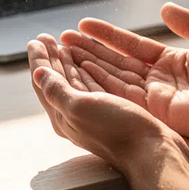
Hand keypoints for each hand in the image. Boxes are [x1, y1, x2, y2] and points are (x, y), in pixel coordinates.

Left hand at [27, 35, 188, 172]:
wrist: (152, 151)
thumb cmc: (118, 130)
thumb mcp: (81, 107)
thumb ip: (57, 91)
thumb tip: (37, 73)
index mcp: (62, 116)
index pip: (44, 83)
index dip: (39, 60)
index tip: (36, 40)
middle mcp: (75, 115)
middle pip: (57, 81)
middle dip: (50, 58)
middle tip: (45, 38)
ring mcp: (93, 114)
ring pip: (74, 82)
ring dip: (66, 63)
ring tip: (62, 46)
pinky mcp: (111, 112)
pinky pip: (92, 86)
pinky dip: (86, 71)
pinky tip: (88, 64)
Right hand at [60, 3, 188, 147]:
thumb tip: (165, 8)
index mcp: (172, 62)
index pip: (131, 46)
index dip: (108, 36)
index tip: (84, 26)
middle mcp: (160, 80)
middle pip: (116, 62)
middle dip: (88, 51)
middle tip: (61, 39)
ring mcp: (157, 96)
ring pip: (114, 78)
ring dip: (89, 65)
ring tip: (63, 52)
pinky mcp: (158, 111)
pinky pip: (125, 94)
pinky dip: (103, 83)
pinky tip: (83, 70)